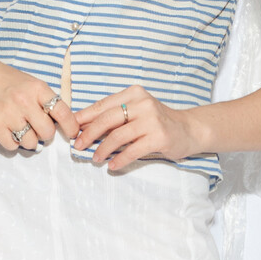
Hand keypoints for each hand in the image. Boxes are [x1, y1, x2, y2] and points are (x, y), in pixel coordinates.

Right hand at [0, 45, 78, 152]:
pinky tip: (10, 131)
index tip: (72, 133)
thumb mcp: (32, 83)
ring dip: (29, 140)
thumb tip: (63, 125)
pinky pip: (12, 146)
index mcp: (38, 89)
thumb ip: (46, 101)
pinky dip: (13, 143)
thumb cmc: (8, 80)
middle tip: (37, 127)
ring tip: (21, 128)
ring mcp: (8, 114)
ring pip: (30, 143)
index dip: (71, 126)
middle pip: (47, 133)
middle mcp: (24, 101)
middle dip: (45, 134)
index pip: (62, 112)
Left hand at [73, 85, 195, 173]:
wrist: (189, 129)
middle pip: (107, 119)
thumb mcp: (137, 111)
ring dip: (103, 149)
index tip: (71, 129)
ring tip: (95, 158)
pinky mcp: (159, 137)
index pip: (103, 105)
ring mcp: (152, 120)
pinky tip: (112, 166)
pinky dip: (120, 159)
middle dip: (89, 134)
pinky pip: (133, 150)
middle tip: (78, 146)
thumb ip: (115, 115)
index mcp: (134, 94)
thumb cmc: (157, 121)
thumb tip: (84, 125)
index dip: (84, 117)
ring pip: (118, 136)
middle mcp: (142, 104)